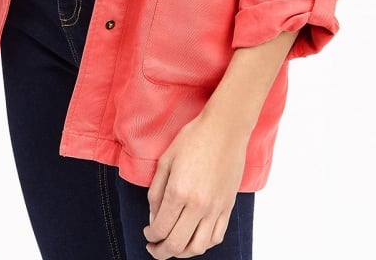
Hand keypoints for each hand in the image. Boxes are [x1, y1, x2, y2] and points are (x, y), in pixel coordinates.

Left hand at [143, 112, 247, 258]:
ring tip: (174, 246)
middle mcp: (198, 204)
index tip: (147, 233)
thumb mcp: (166, 160)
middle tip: (154, 247)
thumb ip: (156, 192)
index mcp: (178, 191)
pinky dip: (204, 244)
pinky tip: (195, 238)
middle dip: (161, 251)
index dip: (151, 236)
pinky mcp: (228, 206)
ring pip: (198, 247)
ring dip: (183, 252)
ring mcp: (215, 208)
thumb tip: (154, 217)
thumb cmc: (193, 138)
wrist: (225, 128)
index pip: (161, 228)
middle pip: (177, 244)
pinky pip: (217, 237)